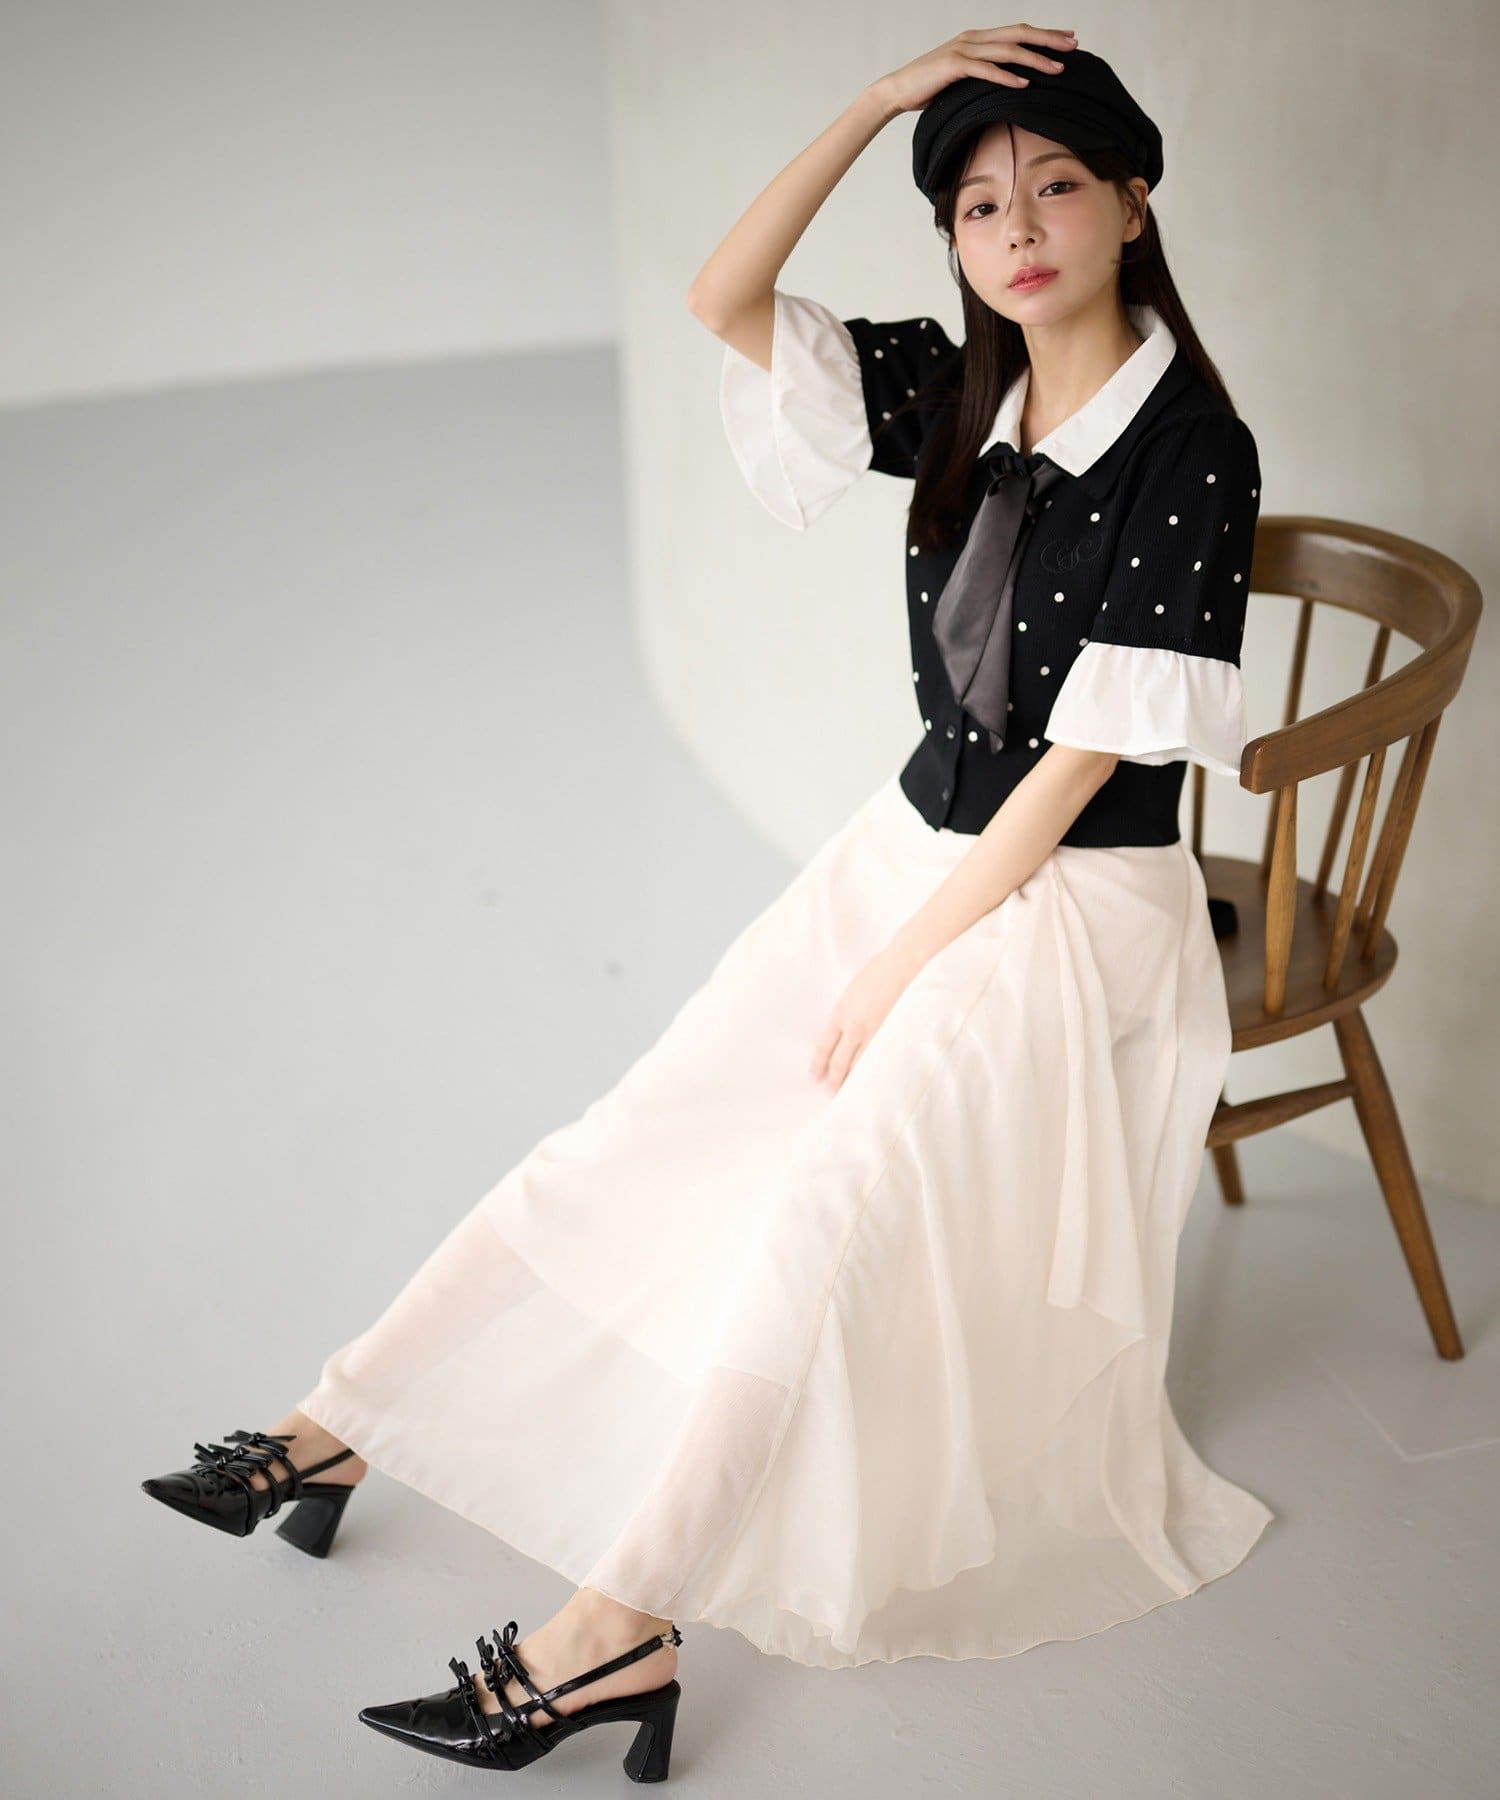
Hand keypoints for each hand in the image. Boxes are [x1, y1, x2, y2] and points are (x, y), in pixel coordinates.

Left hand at [809, 941, 924, 1093]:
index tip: (814, 1077)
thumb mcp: (853, 991)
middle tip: (830, 1093)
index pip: (824, 1046)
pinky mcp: (895, 1035)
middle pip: (840, 1061)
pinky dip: (876, 1072)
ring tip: (851, 1094)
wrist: (905, 963)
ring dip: (854, 1081)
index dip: (818, 1064)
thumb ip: (846, 1012)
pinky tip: (875, 1081)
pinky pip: (882, 1059)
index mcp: (841, 1012)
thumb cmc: (880, 972)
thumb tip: (843, 1031)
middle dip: (834, 1079)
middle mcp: (855, 1026)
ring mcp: (876, 1033)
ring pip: (861, 1065)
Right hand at [874, 23, 1077, 117]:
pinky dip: (1006, 77)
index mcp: (978, 38)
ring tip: (1056, 70)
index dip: (1044, 34)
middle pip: (1019, 34)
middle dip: (1048, 40)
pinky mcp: (953, 66)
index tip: (1068, 40)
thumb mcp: (962, 78)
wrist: (897, 90)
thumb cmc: (930, 88)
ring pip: (1007, 51)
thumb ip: (984, 74)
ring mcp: (963, 50)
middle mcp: (974, 38)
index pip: (1018, 31)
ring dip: (1034, 60)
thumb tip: (1008, 84)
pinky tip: (1024, 84)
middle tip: (1073, 47)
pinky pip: (985, 70)